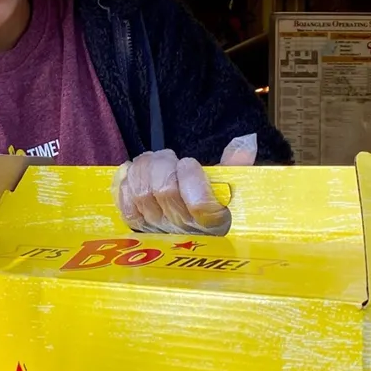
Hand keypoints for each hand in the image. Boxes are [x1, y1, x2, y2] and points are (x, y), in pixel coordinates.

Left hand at [113, 135, 256, 235]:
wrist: (186, 229)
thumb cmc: (211, 203)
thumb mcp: (229, 185)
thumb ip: (235, 165)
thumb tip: (246, 141)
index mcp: (213, 221)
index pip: (200, 203)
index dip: (191, 176)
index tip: (189, 163)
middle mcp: (184, 228)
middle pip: (164, 190)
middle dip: (163, 164)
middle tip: (168, 158)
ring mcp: (158, 228)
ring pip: (141, 192)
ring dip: (143, 169)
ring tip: (151, 162)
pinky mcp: (137, 225)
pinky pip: (124, 203)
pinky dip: (125, 182)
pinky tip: (131, 172)